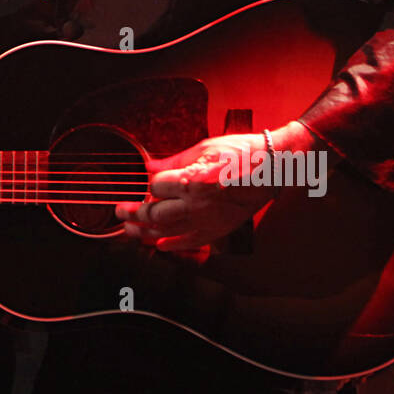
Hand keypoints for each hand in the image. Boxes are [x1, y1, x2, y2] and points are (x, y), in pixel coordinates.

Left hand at [115, 122, 313, 251]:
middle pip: (155, 213)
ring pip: (168, 232)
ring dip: (145, 232)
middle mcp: (199, 204)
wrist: (272, 168)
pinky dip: (172, 245)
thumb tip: (148, 166)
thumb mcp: (203, 148)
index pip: (156, 187)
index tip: (148, 183)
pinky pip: (191, 243)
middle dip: (134, 213)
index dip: (149, 184)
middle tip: (120, 211)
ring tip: (130, 230)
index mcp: (194, 180)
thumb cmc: (240, 153)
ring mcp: (209, 220)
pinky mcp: (219, 230)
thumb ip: (173, 161)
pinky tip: (158, 245)